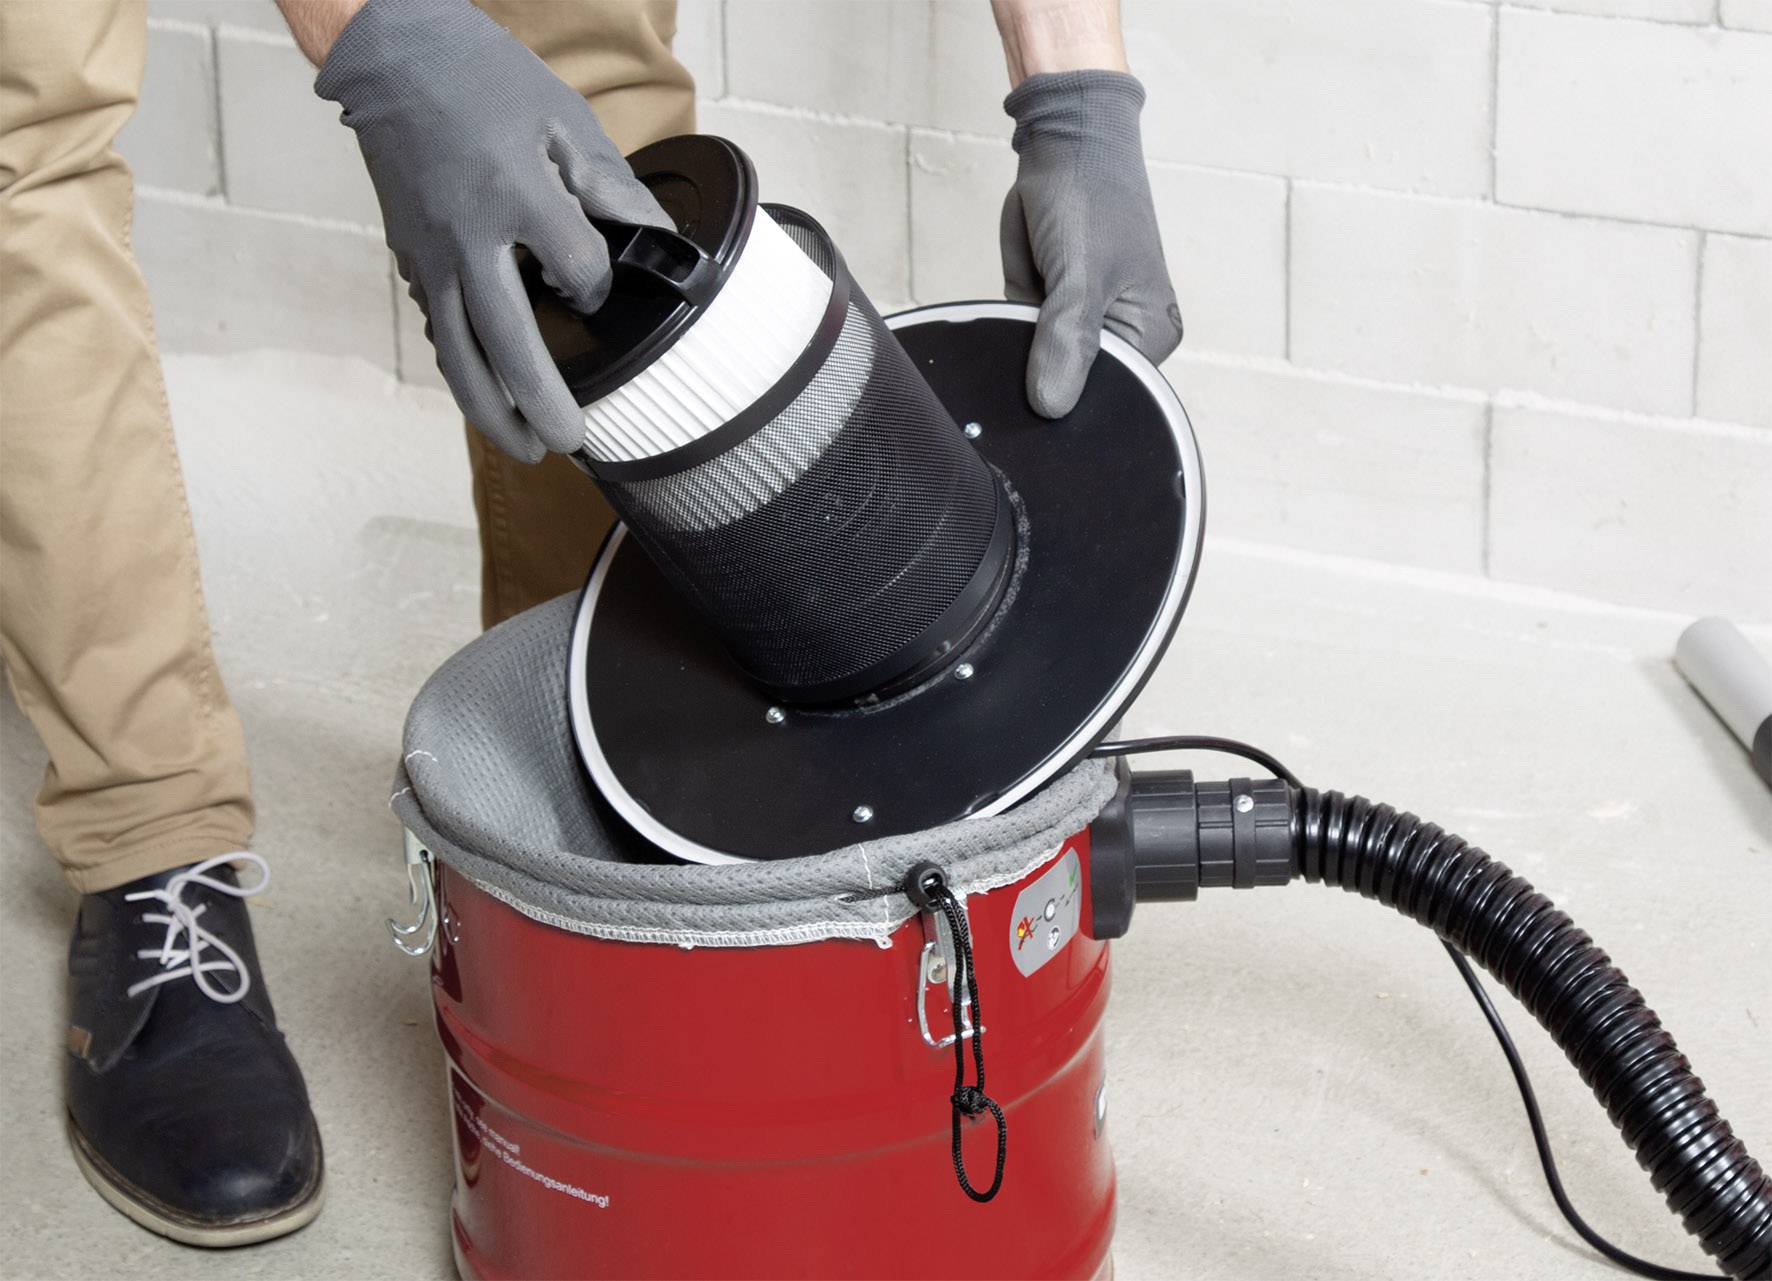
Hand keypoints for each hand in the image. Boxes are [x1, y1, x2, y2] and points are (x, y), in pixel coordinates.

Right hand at [316, 0, 666, 461]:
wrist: (392, 56)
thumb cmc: (482, 81)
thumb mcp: (563, 120)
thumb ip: (612, 189)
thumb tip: (662, 239)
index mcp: (517, 197)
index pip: (578, 274)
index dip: (600, 289)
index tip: (603, 285)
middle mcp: (468, 238)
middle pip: (507, 343)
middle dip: (540, 403)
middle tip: (571, 445)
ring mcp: (430, 255)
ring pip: (458, 354)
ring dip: (490, 410)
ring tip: (524, 449)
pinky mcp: (409, 259)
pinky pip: (437, 331)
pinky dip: (462, 372)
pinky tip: (486, 398)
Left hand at [1000, 70, 1181, 418]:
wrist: (1063, 138)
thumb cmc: (1089, 195)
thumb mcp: (1080, 274)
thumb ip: (1065, 342)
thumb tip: (1050, 407)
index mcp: (1149, 334)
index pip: (1105, 393)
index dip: (1066, 388)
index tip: (1042, 360)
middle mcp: (1124, 334)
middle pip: (1069, 380)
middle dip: (1042, 353)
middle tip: (1041, 298)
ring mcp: (1087, 320)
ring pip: (1038, 356)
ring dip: (1022, 327)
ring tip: (1039, 273)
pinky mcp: (1057, 305)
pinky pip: (1022, 329)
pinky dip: (1012, 306)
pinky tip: (1028, 270)